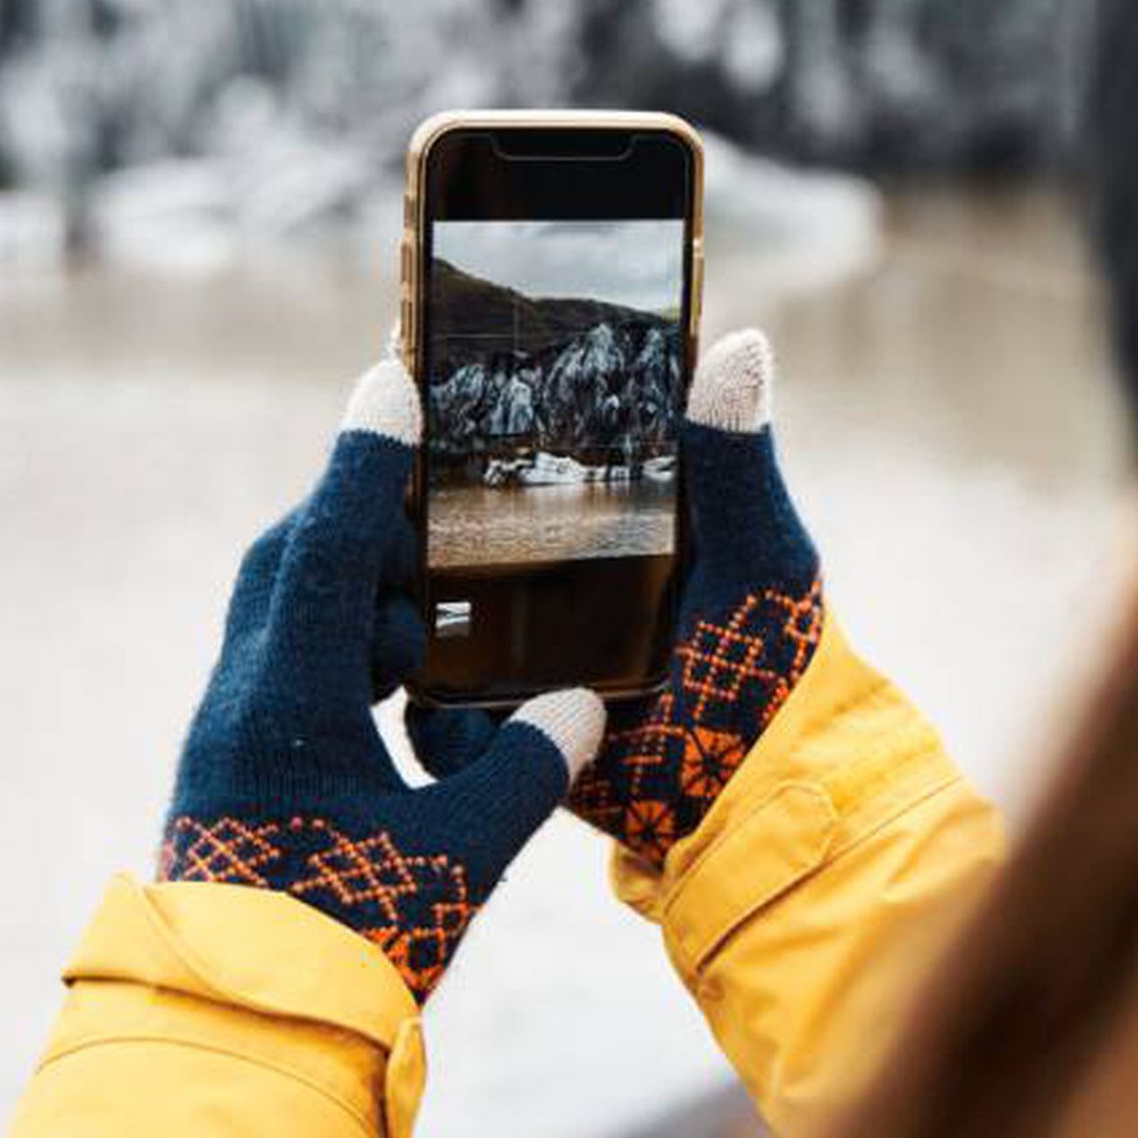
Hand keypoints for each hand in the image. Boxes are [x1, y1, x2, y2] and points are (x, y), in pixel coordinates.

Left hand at [160, 357, 604, 998]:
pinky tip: (404, 679)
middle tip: (436, 514)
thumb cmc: (349, 944)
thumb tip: (585, 706)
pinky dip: (347, 645)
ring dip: (356, 590)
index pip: (324, 548)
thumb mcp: (460, 853)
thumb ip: (530, 768)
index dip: (365, 459)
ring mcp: (235, 733)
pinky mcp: (244, 767)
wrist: (246, 1037)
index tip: (392, 378)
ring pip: (285, 614)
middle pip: (288, 563)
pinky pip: (291, 664)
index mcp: (287, 703)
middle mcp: (245, 701)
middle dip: (359, 521)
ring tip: (432, 608)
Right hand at [404, 330, 822, 864]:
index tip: (408, 361)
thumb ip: (734, 461)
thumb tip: (741, 342)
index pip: (503, 460)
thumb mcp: (757, 554)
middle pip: (436, 535)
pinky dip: (420, 704)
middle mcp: (539, 584)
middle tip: (365, 479)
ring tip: (380, 581)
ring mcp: (509, 659)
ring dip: (387, 600)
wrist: (764, 795)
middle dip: (395, 513)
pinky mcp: (497, 733)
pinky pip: (431, 716)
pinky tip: (430, 692)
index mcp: (594, 526)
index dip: (454, 420)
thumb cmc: (772, 661)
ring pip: (412, 617)